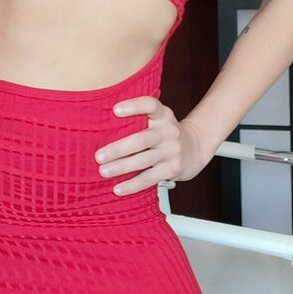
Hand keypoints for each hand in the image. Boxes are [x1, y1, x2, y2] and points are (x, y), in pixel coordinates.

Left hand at [94, 98, 212, 195]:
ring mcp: (173, 150)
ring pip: (144, 160)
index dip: (133, 106)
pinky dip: (132, 185)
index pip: (150, 105)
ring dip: (121, 167)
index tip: (114, 110)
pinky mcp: (173, 169)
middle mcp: (169, 131)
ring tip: (103, 172)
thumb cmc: (164, 132)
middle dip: (118, 149)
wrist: (195, 148)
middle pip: (141, 139)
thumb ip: (137, 118)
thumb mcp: (157, 119)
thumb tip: (97, 125)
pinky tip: (118, 189)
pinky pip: (150, 178)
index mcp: (162, 114)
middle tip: (98, 156)